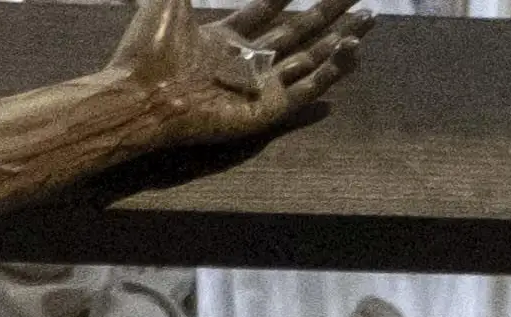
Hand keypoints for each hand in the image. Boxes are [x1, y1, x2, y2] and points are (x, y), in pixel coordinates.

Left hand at [110, 0, 365, 141]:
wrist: (141, 95)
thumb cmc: (148, 50)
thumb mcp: (169, 0)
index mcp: (224, 37)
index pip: (268, 8)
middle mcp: (246, 62)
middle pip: (299, 32)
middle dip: (331, 13)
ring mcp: (257, 87)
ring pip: (311, 60)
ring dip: (340, 39)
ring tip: (369, 18)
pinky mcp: (265, 111)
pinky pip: (306, 89)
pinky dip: (330, 70)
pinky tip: (351, 47)